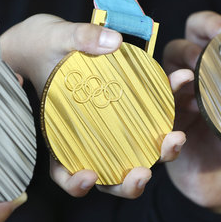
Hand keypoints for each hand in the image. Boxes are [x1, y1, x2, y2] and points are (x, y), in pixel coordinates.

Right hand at [1, 14, 189, 197]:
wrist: (50, 38)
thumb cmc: (41, 45)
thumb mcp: (53, 38)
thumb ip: (80, 38)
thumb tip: (114, 42)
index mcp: (58, 134)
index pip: (63, 171)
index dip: (75, 183)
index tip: (90, 175)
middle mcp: (86, 138)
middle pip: (107, 174)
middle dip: (128, 183)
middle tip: (143, 172)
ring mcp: (110, 126)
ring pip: (135, 154)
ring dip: (158, 154)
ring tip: (175, 138)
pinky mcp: (128, 109)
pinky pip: (150, 115)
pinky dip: (168, 103)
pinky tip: (179, 80)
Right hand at [163, 9, 220, 212]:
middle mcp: (201, 79)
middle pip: (191, 37)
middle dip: (202, 28)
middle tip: (219, 36)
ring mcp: (181, 98)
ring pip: (169, 64)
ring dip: (179, 62)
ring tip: (190, 74)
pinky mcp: (166, 120)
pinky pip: (159, 106)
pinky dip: (168, 100)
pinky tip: (181, 111)